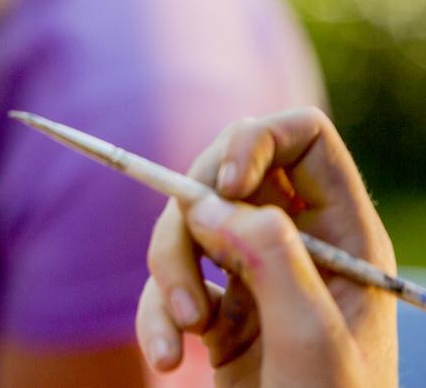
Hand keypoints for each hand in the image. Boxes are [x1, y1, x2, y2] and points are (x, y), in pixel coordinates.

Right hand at [135, 108, 397, 386]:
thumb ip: (270, 256)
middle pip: (225, 173)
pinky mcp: (218, 315)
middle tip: (188, 274)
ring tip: (183, 336)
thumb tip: (214, 203)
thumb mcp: (310, 339)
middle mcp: (298, 247)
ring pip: (186, 225)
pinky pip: (165, 282)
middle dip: (190, 217)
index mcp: (342, 237)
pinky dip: (154, 314)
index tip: (224, 184)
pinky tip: (169, 358)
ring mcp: (254, 279)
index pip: (300, 138)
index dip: (255, 140)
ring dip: (165, 272)